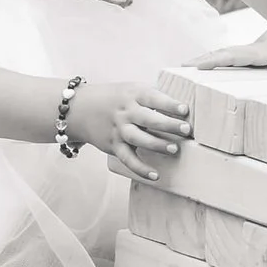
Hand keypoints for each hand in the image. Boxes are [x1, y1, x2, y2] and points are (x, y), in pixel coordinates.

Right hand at [71, 79, 190, 181]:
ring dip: (156, 144)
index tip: (185, 110)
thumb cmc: (116, 98)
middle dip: (168, 125)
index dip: (169, 104)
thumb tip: (184, 110)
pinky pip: (128, 159)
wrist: (81, 108)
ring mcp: (118, 129)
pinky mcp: (113, 146)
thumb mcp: (133, 90)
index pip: (153, 98)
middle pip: (148, 118)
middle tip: (186, 130)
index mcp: (133, 94)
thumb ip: (154, 98)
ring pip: (138, 138)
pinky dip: (140, 169)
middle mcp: (125, 112)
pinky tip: (155, 175)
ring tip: (174, 149)